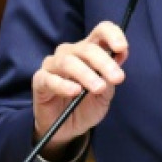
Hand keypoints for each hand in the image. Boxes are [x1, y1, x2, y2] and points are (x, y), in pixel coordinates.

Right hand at [32, 21, 126, 160]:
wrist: (67, 129)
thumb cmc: (85, 106)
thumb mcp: (105, 93)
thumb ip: (110, 76)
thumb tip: (119, 56)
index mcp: (89, 50)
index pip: (100, 31)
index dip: (112, 35)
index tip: (122, 48)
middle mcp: (70, 53)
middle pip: (87, 48)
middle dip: (104, 62)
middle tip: (117, 78)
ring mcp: (53, 65)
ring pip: (68, 61)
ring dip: (86, 74)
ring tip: (99, 88)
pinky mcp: (40, 81)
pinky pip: (49, 79)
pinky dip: (63, 85)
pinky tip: (75, 91)